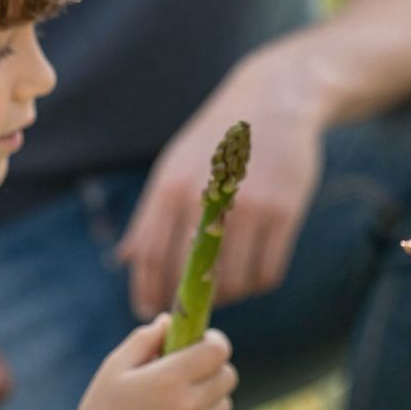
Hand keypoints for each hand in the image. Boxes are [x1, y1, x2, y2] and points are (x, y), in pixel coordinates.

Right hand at [69, 316, 237, 409]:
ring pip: (225, 403)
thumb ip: (144, 339)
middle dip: (213, 368)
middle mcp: (189, 406)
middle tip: (190, 372)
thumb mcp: (115, 368)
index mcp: (169, 379)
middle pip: (227, 375)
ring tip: (180, 401)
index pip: (218, 351)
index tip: (201, 343)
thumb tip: (169, 320)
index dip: (213, 342)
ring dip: (210, 397)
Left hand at [119, 54, 325, 315]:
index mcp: (171, 186)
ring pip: (233, 281)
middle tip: (192, 308)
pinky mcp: (285, 210)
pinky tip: (253, 273)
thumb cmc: (218, 139)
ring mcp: (249, 205)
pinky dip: (258, 284)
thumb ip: (151, 215)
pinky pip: (268, 271)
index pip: (151, 256)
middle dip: (188, 302)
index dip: (147, 291)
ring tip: (226, 289)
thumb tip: (125, 261)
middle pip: (190, 276)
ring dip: (228, 297)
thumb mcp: (175, 164)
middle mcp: (206, 197)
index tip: (148, 311)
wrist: (276, 99)